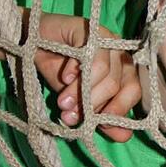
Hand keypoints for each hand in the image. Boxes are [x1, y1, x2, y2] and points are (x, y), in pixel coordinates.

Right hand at [35, 13, 139, 141]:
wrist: (31, 47)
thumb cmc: (59, 74)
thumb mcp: (80, 102)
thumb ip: (101, 118)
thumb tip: (124, 137)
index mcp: (123, 72)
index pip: (133, 92)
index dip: (118, 111)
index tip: (99, 126)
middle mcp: (120, 55)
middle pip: (117, 84)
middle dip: (93, 105)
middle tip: (71, 116)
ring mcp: (107, 39)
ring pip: (105, 72)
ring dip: (81, 92)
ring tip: (63, 102)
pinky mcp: (90, 29)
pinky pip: (90, 54)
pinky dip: (75, 71)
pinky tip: (64, 78)